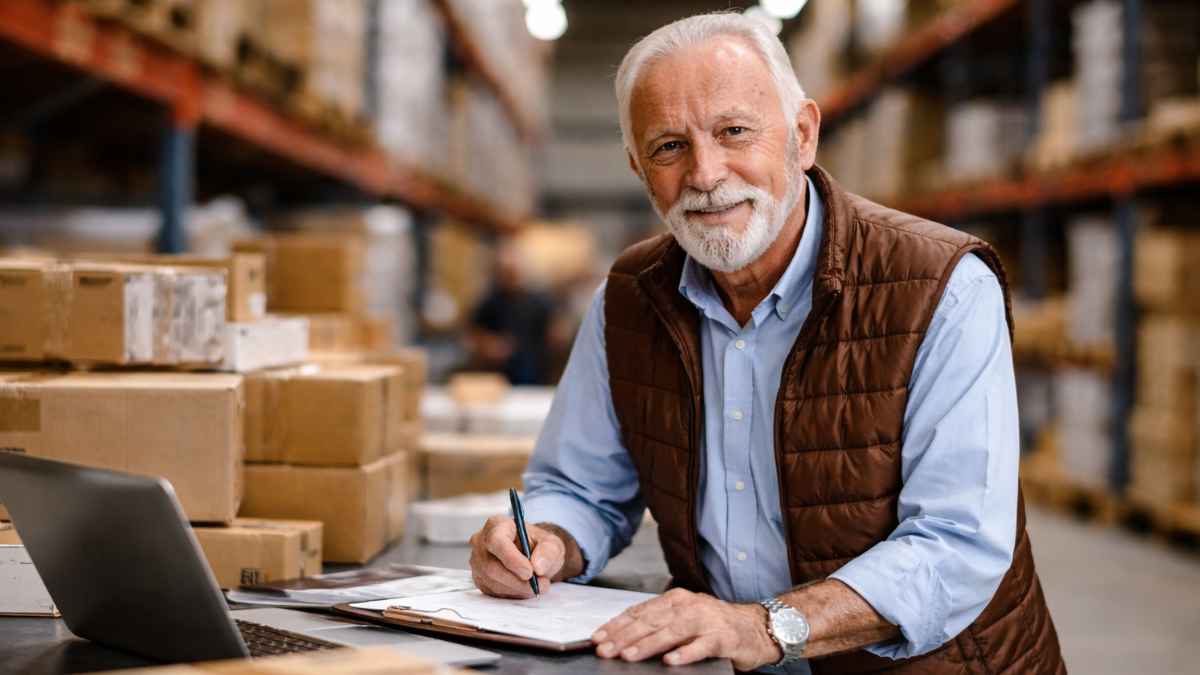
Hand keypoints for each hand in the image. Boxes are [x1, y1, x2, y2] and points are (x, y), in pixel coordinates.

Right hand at [467, 515, 565, 598]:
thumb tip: (538, 566)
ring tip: (536, 586)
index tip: (530, 572)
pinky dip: (512, 593)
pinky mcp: (479, 578)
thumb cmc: (538, 546)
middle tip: (540, 585)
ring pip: (492, 581)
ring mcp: (477, 561)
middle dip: (518, 580)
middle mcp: (481, 541)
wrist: (534, 557)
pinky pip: (493, 591)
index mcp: (496, 525)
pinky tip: (524, 588)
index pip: (496, 541)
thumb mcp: (552, 544)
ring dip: (517, 588)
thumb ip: (548, 551)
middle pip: (492, 566)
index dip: (512, 559)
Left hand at [591, 588, 781, 669]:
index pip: (639, 611)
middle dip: (624, 636)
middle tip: (605, 649)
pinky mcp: (723, 637)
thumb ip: (658, 624)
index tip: (597, 638)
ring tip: (629, 655)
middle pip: (651, 621)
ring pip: (672, 632)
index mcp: (675, 599)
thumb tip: (622, 638)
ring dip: (648, 644)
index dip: (617, 625)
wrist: (756, 627)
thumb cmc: (714, 625)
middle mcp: (689, 606)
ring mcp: (706, 620)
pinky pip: (702, 646)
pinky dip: (686, 653)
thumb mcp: (683, 619)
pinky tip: (671, 661)